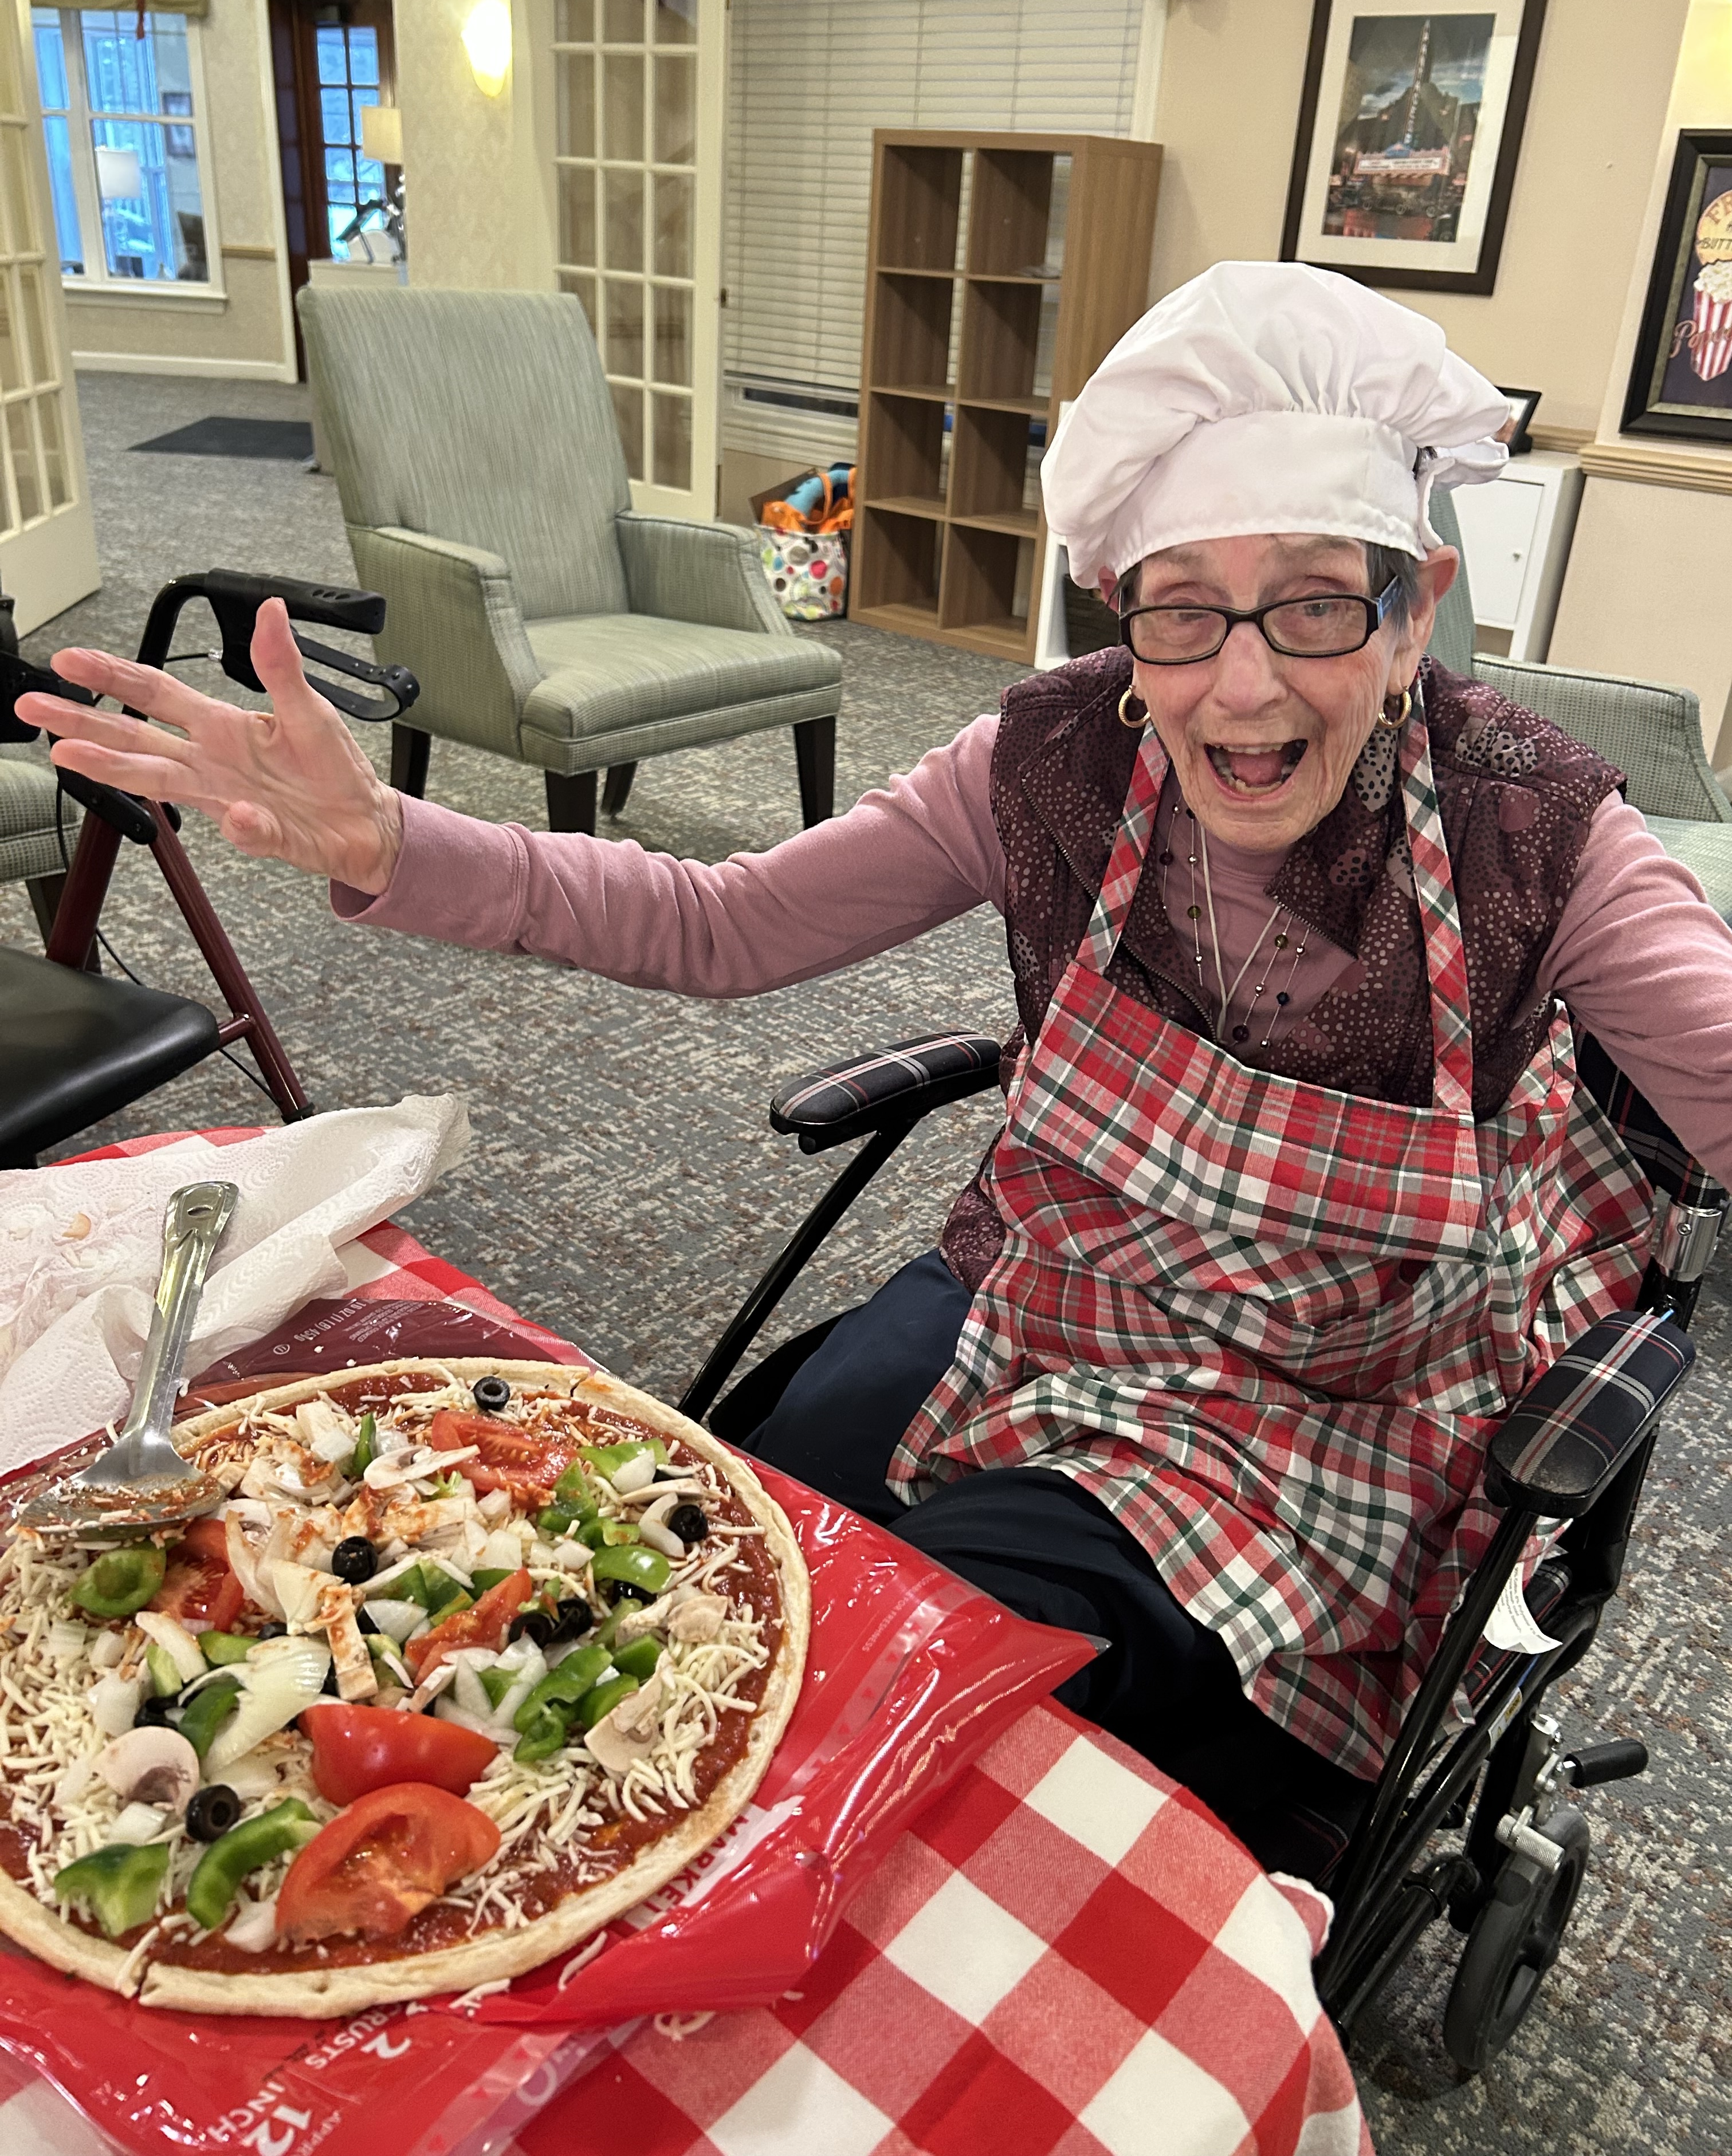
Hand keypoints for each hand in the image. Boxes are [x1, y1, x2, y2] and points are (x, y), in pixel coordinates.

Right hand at [19, 598, 404, 894]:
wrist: (365, 823)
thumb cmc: (334, 768)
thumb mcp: (311, 708)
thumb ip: (281, 665)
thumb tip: (269, 612)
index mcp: (223, 724)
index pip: (154, 692)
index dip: (112, 674)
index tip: (69, 661)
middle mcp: (211, 759)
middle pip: (134, 736)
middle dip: (81, 721)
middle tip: (35, 707)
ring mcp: (225, 796)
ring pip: (159, 782)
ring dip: (116, 769)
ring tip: (71, 757)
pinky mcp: (256, 831)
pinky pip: (245, 828)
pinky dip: (244, 824)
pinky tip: (239, 814)